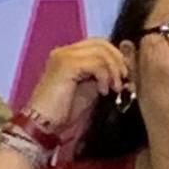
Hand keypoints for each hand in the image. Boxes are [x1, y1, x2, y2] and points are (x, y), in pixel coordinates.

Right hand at [19, 38, 132, 152]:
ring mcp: (63, 56)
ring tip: (115, 89)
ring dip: (114, 70)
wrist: (43, 125)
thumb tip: (125, 70)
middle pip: (102, 43)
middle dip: (118, 61)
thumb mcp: (91, 89)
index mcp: (69, 54)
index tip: (126, 76)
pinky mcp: (66, 65)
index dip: (116, 56)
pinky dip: (105, 76)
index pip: (99, 44)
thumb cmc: (64, 111)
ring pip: (101, 51)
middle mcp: (65, 50)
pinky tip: (103, 91)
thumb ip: (103, 75)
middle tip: (123, 81)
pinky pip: (96, 63)